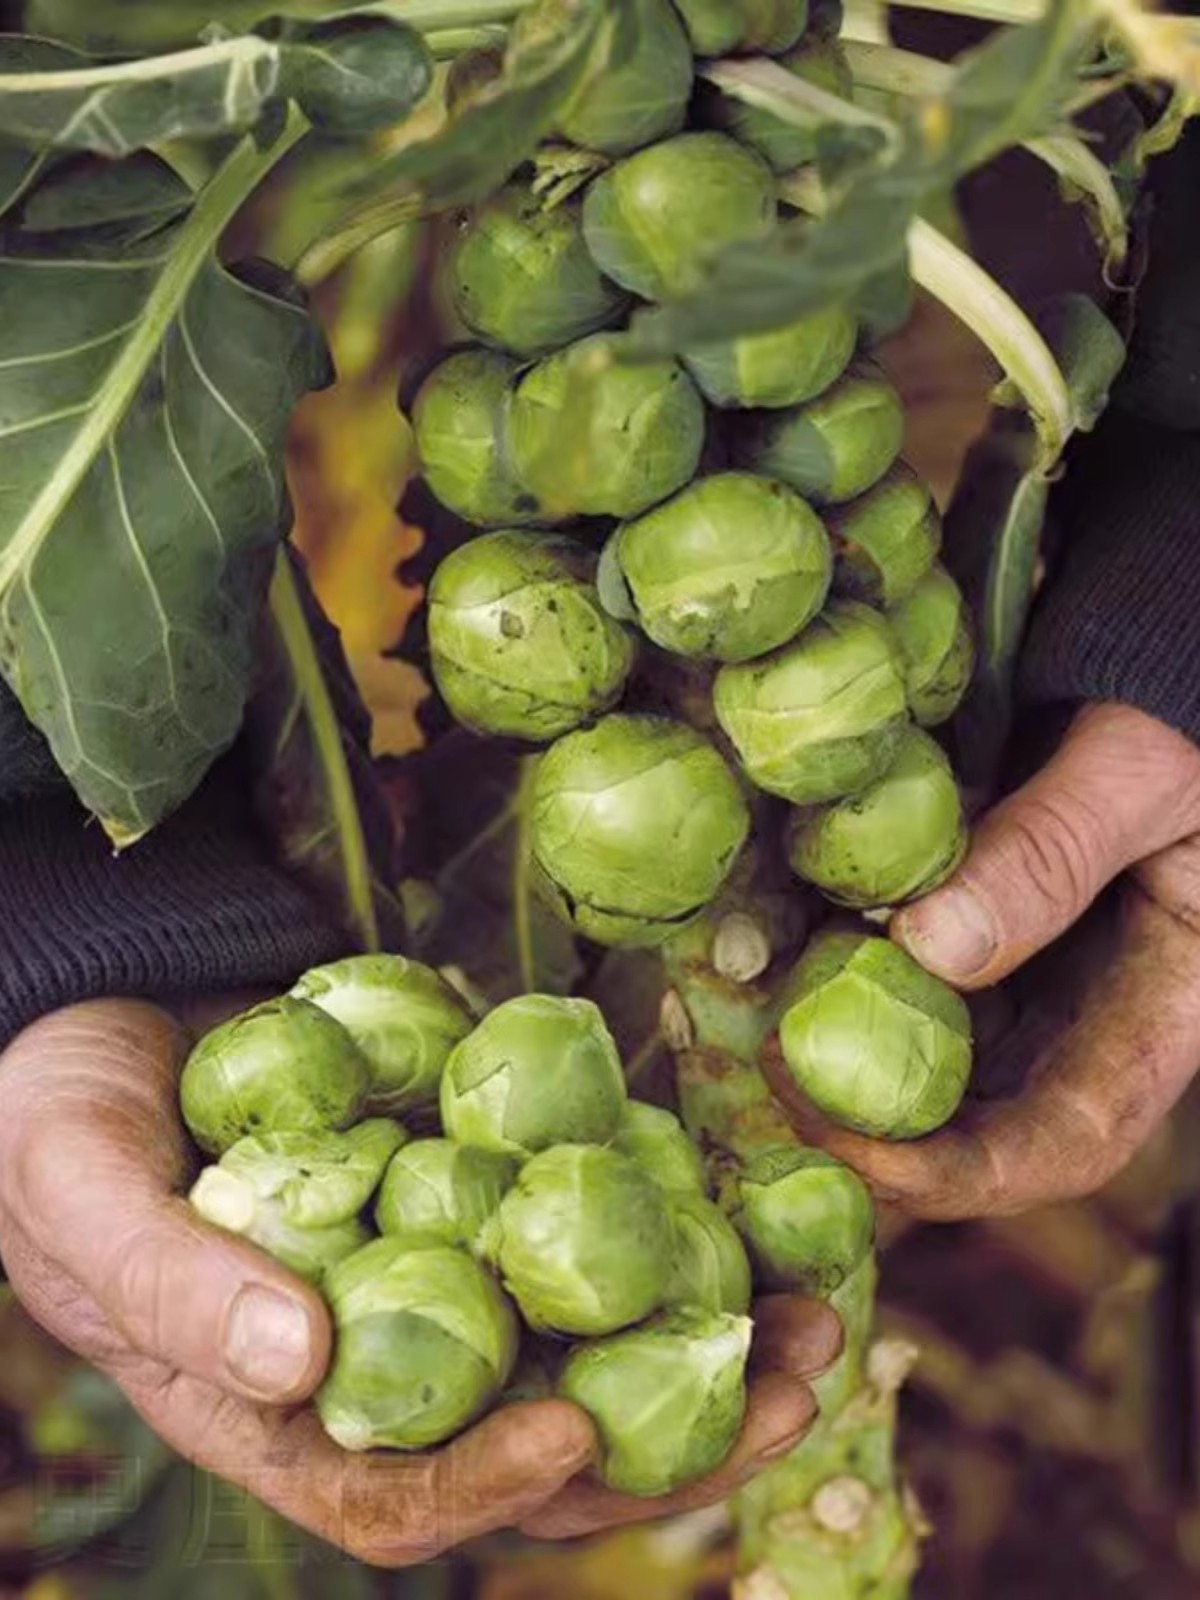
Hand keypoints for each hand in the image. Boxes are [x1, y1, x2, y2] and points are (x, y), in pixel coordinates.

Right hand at [0, 999, 839, 1562]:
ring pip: (592, 1355)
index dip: (485, 1488)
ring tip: (821, 1317)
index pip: (396, 1498)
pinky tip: (763, 1212)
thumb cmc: (68, 1119)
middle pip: (539, 1449)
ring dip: (713, 1349)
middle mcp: (388, 1368)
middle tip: (785, 1388)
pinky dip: (682, 1238)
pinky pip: (595, 1238)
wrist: (121, 1015)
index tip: (574, 1440)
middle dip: (667, 1442)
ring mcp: (449, 1283)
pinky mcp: (487, 1196)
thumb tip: (296, 1359)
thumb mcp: (80, 1190)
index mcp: (285, 1410)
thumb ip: (167, 1283)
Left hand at [764, 702, 1199, 1219]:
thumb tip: (929, 945)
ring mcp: (1033, 975)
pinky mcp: (982, 924)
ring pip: (931, 1052)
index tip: (853, 1146)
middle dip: (871, 1129)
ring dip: (843, 1054)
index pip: (1067, 1142)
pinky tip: (778, 948)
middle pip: (980, 1123)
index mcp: (1163, 1013)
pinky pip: (907, 970)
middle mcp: (1091, 1018)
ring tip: (757, 1027)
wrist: (1167, 659)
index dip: (960, 1171)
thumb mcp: (1141, 771)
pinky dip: (843, 969)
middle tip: (773, 1086)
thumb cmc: (1190, 710)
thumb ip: (1051, 850)